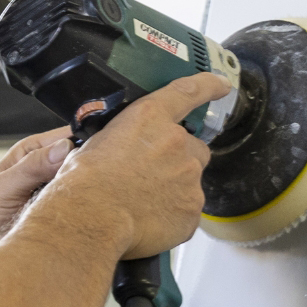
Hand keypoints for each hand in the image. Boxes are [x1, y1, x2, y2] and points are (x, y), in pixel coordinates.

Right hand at [36, 72, 220, 260]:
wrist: (89, 219)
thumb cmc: (84, 181)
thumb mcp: (98, 142)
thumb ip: (128, 138)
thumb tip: (124, 150)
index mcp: (150, 117)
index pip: (187, 92)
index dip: (208, 86)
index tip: (221, 84)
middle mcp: (176, 142)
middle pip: (194, 149)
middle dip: (179, 160)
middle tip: (151, 176)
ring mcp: (189, 177)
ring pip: (191, 182)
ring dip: (174, 190)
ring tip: (143, 203)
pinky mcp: (192, 209)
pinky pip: (187, 212)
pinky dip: (173, 216)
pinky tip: (149, 221)